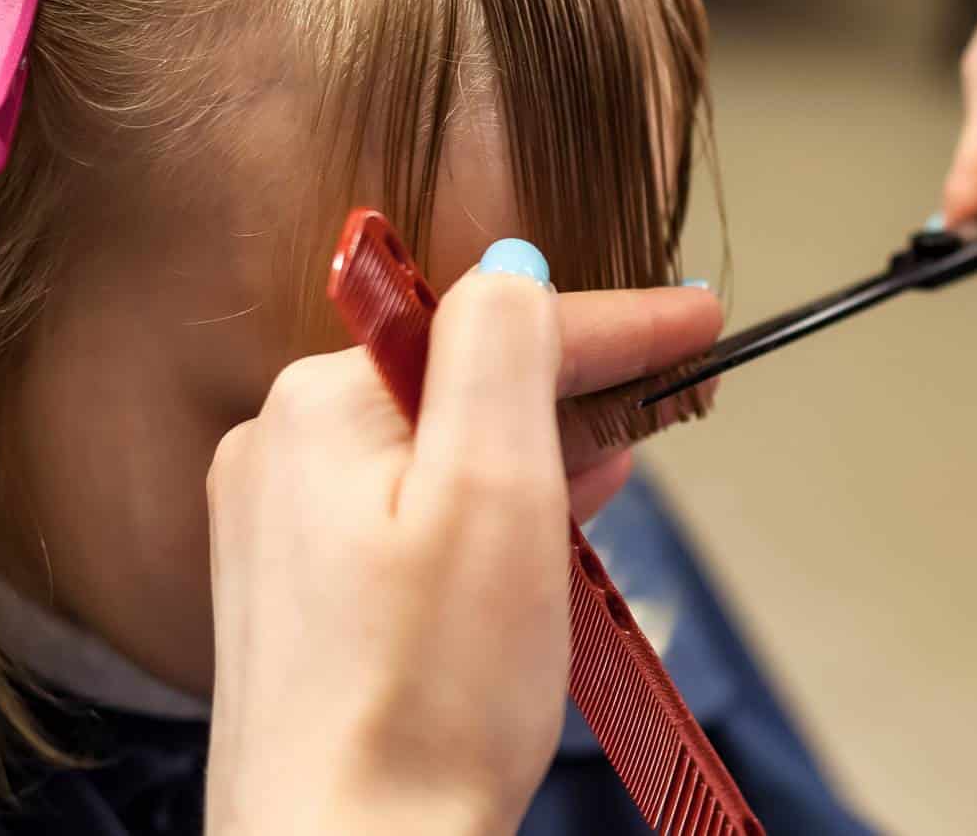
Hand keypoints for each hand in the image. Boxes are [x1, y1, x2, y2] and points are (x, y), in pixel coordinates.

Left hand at [203, 252, 722, 834]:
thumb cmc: (422, 706)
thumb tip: (513, 269)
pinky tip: (533, 550)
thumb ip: (504, 351)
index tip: (699, 321)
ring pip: (440, 452)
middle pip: (464, 385)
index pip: (496, 329)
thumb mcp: (493, 492)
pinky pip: (407, 516)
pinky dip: (484, 517)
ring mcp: (278, 531)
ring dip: (534, 459)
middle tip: (670, 405)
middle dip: (573, 393)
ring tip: (609, 483)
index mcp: (318, 407)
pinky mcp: (297, 601)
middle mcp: (277, 454)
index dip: (617, 324)